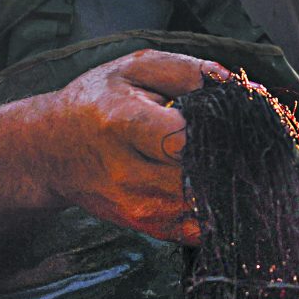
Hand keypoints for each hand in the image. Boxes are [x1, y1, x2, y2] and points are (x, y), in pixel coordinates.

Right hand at [34, 49, 223, 243]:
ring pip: (203, 206)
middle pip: (199, 176)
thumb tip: (241, 86)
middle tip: (248, 143)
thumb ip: (187, 71)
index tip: (240, 119)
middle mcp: (126, 172)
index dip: (221, 131)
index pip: (185, 139)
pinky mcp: (143, 226)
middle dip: (231, 160)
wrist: (50, 150)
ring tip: (234, 162)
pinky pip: (196, 230)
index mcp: (123, 124)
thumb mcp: (133, 69)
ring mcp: (135, 206)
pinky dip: (216, 212)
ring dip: (226, 185)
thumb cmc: (96, 102)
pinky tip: (218, 187)